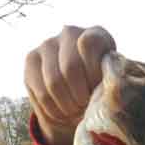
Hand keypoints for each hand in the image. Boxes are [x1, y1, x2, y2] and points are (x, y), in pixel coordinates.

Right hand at [24, 25, 116, 144]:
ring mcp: (48, 44)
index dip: (93, 74)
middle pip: (70, 68)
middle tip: (86, 106)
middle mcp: (70, 33)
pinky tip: (63, 111)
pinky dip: (54, 110)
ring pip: (54, 82)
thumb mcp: (111, 89)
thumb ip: (113, 86)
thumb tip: (111, 94)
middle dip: (80, 96)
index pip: (89, 44)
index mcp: (97, 35)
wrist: (78, 99)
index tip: (98, 89)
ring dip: (67, 106)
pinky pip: (41, 92)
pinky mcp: (31, 59)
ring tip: (76, 110)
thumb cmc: (101, 92)